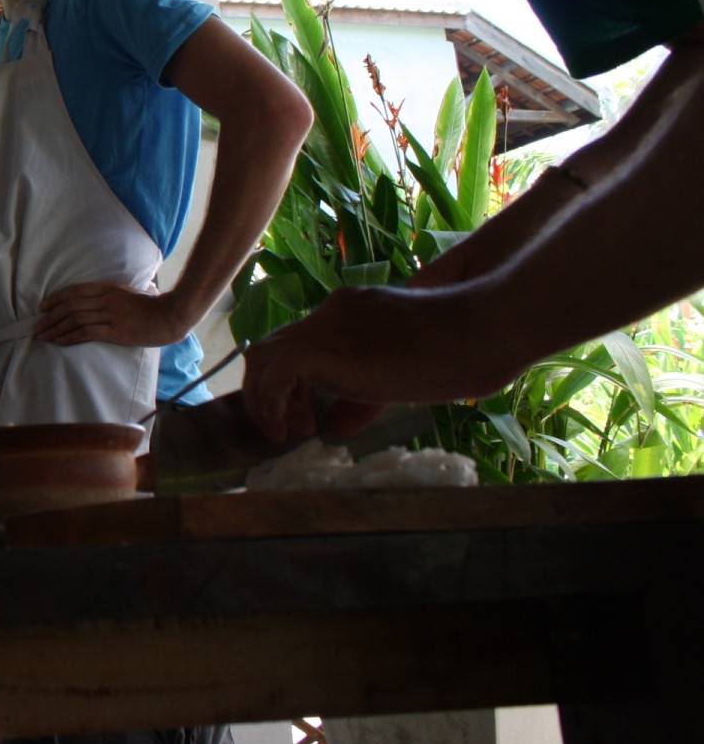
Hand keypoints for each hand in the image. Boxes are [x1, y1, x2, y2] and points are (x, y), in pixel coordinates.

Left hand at [36, 282, 190, 347]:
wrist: (171, 316)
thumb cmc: (153, 305)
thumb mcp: (130, 292)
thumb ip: (113, 294)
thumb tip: (99, 298)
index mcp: (108, 288)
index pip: (74, 291)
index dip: (55, 299)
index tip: (43, 307)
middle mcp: (105, 300)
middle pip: (70, 306)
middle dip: (50, 317)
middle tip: (37, 326)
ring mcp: (110, 315)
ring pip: (74, 320)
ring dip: (55, 329)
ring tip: (42, 336)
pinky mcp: (114, 331)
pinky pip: (85, 333)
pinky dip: (68, 337)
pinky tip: (59, 342)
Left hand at [240, 283, 517, 443]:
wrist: (479, 331)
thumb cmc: (458, 353)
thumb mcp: (399, 378)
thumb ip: (362, 399)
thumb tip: (334, 426)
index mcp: (348, 312)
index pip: (298, 343)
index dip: (291, 384)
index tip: (305, 416)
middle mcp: (330, 312)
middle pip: (273, 347)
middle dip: (269, 392)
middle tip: (293, 428)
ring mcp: (326, 326)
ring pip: (264, 355)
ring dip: (264, 397)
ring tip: (288, 432)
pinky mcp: (326, 347)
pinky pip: (276, 371)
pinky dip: (272, 401)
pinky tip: (291, 428)